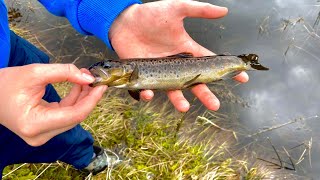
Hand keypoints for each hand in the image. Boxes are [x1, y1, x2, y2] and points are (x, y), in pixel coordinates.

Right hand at [0, 64, 106, 145]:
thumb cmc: (6, 83)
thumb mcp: (35, 72)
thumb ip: (64, 73)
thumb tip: (89, 78)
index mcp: (35, 124)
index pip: (74, 115)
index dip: (92, 100)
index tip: (102, 85)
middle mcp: (40, 135)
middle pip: (75, 117)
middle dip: (88, 97)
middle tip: (95, 78)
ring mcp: (42, 135)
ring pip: (72, 116)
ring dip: (82, 97)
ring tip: (85, 78)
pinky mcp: (44, 130)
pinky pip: (65, 115)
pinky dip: (73, 101)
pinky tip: (78, 85)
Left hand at [109, 0, 248, 111]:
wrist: (125, 20)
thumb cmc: (151, 14)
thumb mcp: (177, 8)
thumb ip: (199, 10)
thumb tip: (224, 10)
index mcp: (186, 51)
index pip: (210, 63)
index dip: (225, 70)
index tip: (242, 78)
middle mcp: (176, 65)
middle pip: (194, 82)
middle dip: (205, 94)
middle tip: (215, 105)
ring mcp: (160, 71)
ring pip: (172, 90)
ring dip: (178, 100)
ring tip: (184, 107)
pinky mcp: (144, 75)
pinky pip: (147, 88)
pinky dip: (147, 93)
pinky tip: (149, 95)